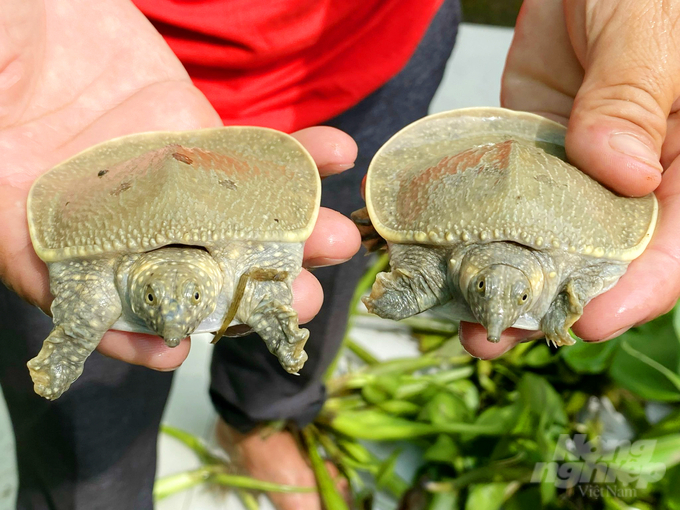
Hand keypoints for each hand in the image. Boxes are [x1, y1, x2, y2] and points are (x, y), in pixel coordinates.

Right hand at [0, 0, 359, 369]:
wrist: (37, 9)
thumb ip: (4, 203)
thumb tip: (45, 281)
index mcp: (53, 230)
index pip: (92, 301)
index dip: (131, 332)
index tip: (173, 349)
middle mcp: (119, 217)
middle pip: (186, 271)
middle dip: (247, 290)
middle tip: (298, 299)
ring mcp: (167, 178)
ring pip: (233, 222)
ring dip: (291, 235)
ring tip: (338, 240)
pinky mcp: (200, 135)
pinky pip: (254, 154)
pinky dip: (298, 157)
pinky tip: (335, 154)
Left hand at [461, 0, 679, 357]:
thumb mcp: (651, 32)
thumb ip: (634, 99)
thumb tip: (620, 173)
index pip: (673, 246)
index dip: (637, 291)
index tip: (587, 321)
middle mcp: (634, 181)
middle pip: (600, 260)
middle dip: (552, 302)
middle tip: (501, 331)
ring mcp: (575, 174)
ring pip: (544, 242)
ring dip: (505, 279)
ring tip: (463, 313)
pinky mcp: (528, 160)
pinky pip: (502, 203)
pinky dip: (474, 230)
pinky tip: (443, 256)